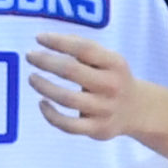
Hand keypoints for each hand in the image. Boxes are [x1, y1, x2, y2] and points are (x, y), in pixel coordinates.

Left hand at [27, 33, 143, 139]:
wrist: (137, 110)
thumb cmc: (111, 77)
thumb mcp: (106, 59)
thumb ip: (83, 49)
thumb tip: (48, 39)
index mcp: (115, 64)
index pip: (84, 48)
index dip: (59, 42)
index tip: (39, 38)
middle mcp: (112, 85)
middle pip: (72, 71)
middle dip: (46, 62)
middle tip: (30, 56)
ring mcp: (105, 109)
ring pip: (67, 98)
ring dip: (44, 87)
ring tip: (32, 78)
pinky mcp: (97, 129)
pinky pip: (68, 125)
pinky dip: (51, 115)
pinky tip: (42, 103)